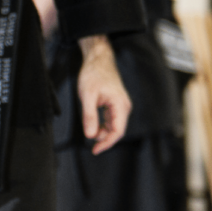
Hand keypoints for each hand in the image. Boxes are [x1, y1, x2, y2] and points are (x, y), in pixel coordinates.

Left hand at [76, 35, 130, 154]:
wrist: (98, 60)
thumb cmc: (94, 74)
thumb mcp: (88, 96)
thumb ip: (90, 116)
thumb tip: (90, 135)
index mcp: (120, 105)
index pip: (118, 131)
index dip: (107, 143)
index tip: (95, 150)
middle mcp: (124, 106)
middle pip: (117, 130)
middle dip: (104, 139)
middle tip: (90, 145)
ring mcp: (120, 106)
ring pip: (114, 126)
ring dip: (102, 132)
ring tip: (89, 128)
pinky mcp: (116, 104)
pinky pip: (111, 120)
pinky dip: (102, 125)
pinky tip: (93, 124)